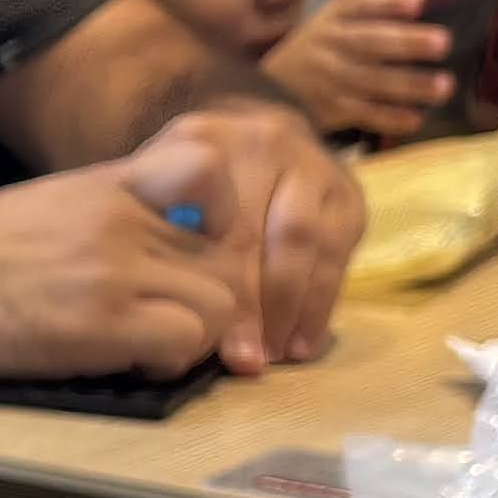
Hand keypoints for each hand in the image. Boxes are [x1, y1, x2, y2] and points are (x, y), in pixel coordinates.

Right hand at [0, 160, 247, 380]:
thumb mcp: (52, 205)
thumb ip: (115, 212)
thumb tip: (169, 244)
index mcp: (109, 183)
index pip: (209, 169)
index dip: (222, 217)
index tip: (197, 249)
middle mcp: (120, 218)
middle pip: (225, 258)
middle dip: (211, 299)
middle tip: (171, 323)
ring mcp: (113, 269)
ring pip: (218, 305)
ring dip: (194, 337)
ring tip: (148, 346)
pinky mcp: (100, 324)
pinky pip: (185, 343)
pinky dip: (169, 363)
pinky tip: (130, 362)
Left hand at [132, 98, 358, 363]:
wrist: (245, 147)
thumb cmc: (182, 188)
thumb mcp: (152, 189)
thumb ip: (149, 226)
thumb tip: (158, 299)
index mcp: (207, 138)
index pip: (213, 210)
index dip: (214, 273)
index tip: (203, 323)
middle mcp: (265, 141)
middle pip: (257, 228)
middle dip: (256, 303)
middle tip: (244, 358)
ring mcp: (313, 164)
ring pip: (308, 242)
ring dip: (293, 308)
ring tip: (274, 356)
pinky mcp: (347, 196)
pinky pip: (339, 254)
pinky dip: (321, 304)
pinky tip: (301, 344)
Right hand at [259, 0, 452, 141]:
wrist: (268, 91)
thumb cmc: (312, 51)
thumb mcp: (329, 16)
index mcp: (334, 19)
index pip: (363, 7)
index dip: (390, 4)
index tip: (418, 2)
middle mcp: (332, 47)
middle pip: (371, 43)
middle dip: (407, 43)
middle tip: (443, 42)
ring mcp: (331, 80)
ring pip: (373, 81)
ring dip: (409, 84)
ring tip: (444, 85)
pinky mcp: (331, 111)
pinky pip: (364, 114)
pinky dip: (389, 118)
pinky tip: (416, 118)